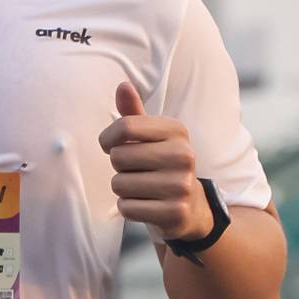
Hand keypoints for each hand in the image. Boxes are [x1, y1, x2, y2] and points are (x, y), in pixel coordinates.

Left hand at [99, 80, 210, 241]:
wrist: (190, 207)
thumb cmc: (161, 166)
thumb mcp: (151, 138)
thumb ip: (134, 114)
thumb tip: (123, 85)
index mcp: (177, 131)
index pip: (125, 126)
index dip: (108, 139)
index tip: (111, 146)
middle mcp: (184, 155)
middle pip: (119, 157)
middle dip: (119, 167)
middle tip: (137, 172)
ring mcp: (181, 185)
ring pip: (120, 185)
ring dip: (123, 189)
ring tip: (143, 188)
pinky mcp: (174, 212)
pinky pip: (127, 208)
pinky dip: (129, 208)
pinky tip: (146, 205)